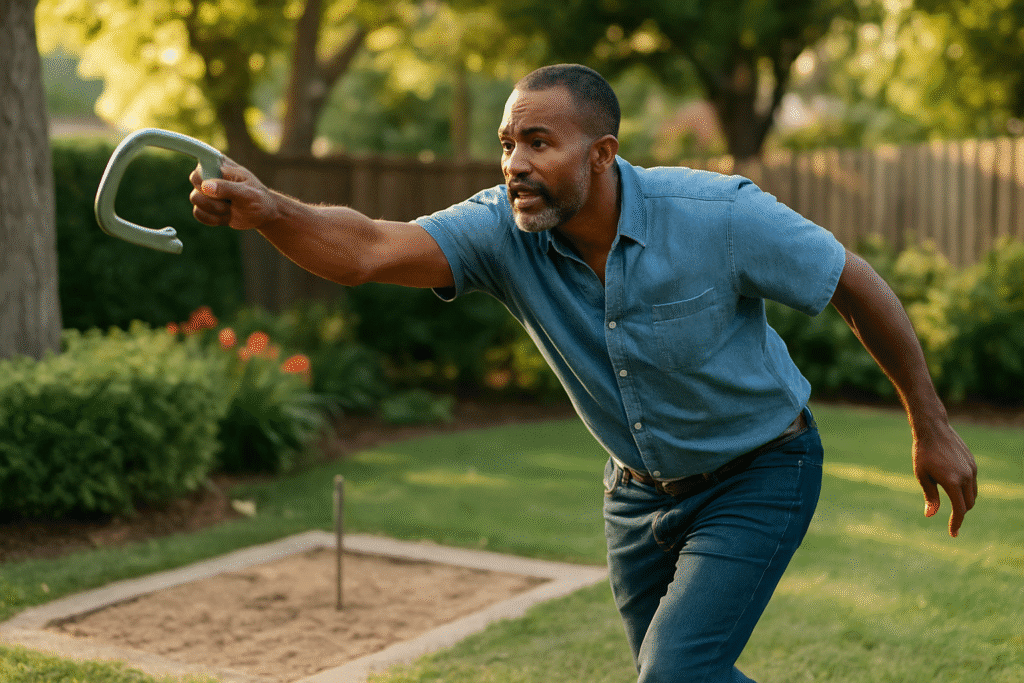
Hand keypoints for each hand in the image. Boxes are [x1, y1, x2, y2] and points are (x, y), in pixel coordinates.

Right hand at [189, 158, 280, 230]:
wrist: (262, 214)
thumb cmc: (258, 198)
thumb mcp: (247, 192)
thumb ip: (227, 188)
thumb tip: (205, 186)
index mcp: (222, 165)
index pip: (201, 161)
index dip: (202, 176)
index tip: (210, 188)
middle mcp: (210, 175)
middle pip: (195, 183)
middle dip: (212, 198)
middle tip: (230, 202)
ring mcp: (206, 191)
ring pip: (195, 199)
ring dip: (215, 210)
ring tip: (231, 209)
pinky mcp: (205, 206)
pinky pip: (198, 213)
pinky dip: (213, 219)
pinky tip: (226, 217)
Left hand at [912, 421, 977, 536]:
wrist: (933, 429)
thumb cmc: (923, 453)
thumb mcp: (922, 475)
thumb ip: (929, 495)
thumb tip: (930, 515)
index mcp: (952, 481)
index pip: (959, 510)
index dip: (956, 523)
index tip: (953, 534)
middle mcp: (965, 477)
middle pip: (968, 504)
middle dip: (961, 513)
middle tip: (952, 521)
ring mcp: (971, 469)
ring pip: (973, 494)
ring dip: (965, 502)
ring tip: (954, 506)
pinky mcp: (973, 463)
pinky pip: (973, 483)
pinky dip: (967, 490)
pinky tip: (956, 489)